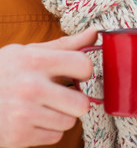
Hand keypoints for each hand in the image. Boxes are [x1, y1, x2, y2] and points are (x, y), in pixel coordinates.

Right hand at [0, 28, 96, 147]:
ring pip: (69, 121)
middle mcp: (30, 87)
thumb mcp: (26, 53)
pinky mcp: (18, 136)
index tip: (77, 75)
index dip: (85, 72)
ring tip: (43, 107)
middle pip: (82, 103)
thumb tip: (94, 33)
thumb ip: (63, 46)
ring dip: (61, 116)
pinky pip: (55, 137)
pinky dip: (47, 131)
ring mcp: (23, 114)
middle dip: (76, 101)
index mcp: (35, 61)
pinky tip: (33, 120)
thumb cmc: (1, 73)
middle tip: (63, 96)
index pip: (84, 66)